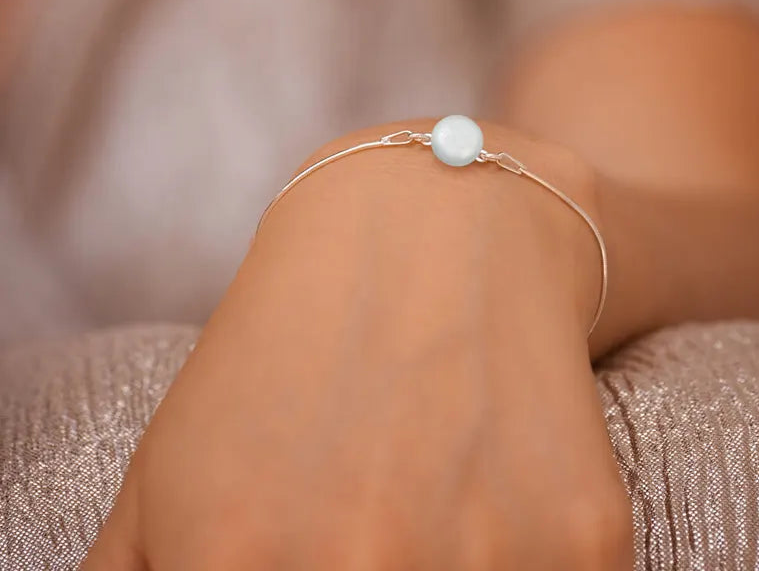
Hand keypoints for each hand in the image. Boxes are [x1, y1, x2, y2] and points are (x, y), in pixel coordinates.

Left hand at [82, 120, 631, 569]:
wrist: (435, 223)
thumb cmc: (292, 336)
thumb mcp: (171, 464)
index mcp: (233, 557)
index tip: (300, 550)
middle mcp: (362, 567)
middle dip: (363, 563)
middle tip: (367, 511)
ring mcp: (489, 558)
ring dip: (446, 565)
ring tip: (427, 488)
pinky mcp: (585, 539)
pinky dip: (521, 556)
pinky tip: (496, 476)